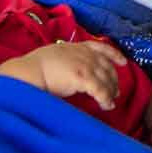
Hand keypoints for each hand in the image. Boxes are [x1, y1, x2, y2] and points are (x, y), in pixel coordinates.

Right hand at [0, 39, 125, 109]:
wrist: (28, 71)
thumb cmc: (35, 66)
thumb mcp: (55, 55)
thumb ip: (67, 60)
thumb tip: (71, 70)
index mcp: (76, 46)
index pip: (100, 47)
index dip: (114, 54)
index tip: (123, 62)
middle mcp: (84, 54)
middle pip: (106, 66)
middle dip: (113, 79)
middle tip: (115, 92)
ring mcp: (85, 65)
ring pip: (106, 79)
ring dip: (110, 91)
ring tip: (111, 102)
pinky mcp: (83, 78)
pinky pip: (100, 90)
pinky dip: (105, 99)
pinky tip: (106, 106)